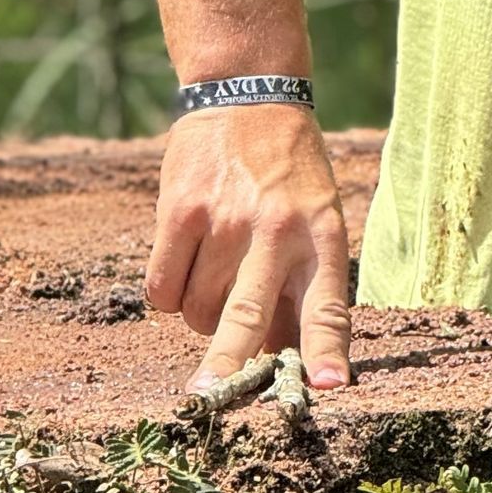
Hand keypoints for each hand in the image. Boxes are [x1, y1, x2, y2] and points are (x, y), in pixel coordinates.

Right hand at [146, 104, 353, 390]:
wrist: (248, 93)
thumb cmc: (289, 174)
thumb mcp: (318, 217)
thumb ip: (302, 283)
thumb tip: (281, 362)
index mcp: (322, 235)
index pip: (329, 304)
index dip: (325, 350)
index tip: (324, 389)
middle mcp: (278, 230)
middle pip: (248, 316)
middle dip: (230, 367)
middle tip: (210, 399)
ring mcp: (226, 219)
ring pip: (199, 312)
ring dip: (202, 315)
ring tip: (216, 274)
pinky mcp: (181, 210)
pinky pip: (162, 290)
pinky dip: (169, 294)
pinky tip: (184, 265)